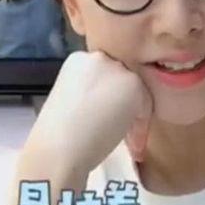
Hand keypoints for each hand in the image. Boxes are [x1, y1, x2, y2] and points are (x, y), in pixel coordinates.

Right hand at [26, 50, 152, 172]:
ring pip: (135, 92)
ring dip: (134, 117)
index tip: (106, 123)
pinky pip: (146, 106)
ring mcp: (116, 68)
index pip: (105, 77)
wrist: (59, 147)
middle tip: (120, 131)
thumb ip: (92, 93)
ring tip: (129, 143)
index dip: (109, 101)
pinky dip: (141, 127)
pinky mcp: (133, 84)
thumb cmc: (58, 134)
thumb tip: (112, 103)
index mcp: (78, 60)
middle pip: (121, 81)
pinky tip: (133, 146)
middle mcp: (98, 57)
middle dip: (123, 106)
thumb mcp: (71, 101)